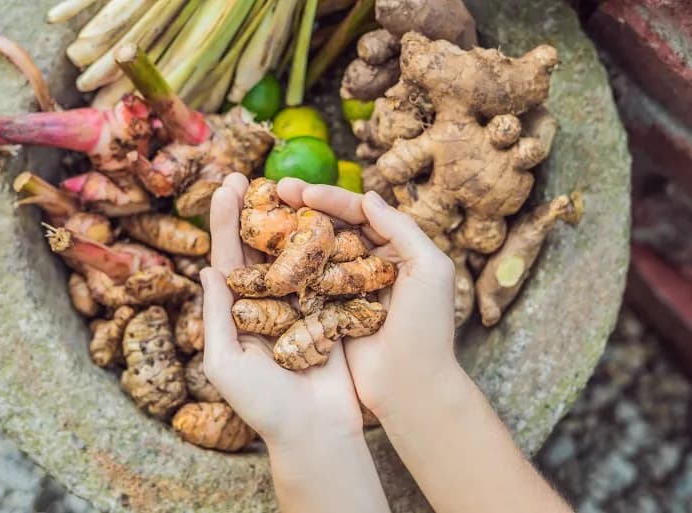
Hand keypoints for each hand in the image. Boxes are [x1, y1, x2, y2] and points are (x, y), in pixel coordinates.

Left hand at [200, 173, 363, 449]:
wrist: (316, 432)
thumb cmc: (264, 406)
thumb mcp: (226, 363)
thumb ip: (216, 316)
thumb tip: (208, 267)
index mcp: (237, 312)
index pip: (229, 257)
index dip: (227, 220)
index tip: (228, 185)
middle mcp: (267, 303)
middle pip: (261, 247)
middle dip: (258, 210)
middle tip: (256, 174)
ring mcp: (300, 305)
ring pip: (296, 255)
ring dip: (293, 220)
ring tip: (291, 187)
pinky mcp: (331, 312)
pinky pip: (328, 274)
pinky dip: (327, 246)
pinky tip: (328, 218)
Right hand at [277, 178, 458, 420]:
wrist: (412, 385)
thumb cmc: (428, 328)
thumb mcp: (430, 269)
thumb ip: (402, 229)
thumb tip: (368, 196)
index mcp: (398, 249)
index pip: (360, 213)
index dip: (330, 198)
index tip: (300, 191)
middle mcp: (372, 264)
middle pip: (334, 226)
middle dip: (304, 207)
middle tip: (273, 191)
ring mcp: (349, 288)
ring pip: (317, 251)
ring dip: (292, 232)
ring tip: (263, 215)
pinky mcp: (331, 311)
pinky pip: (307, 282)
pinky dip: (289, 267)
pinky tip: (264, 255)